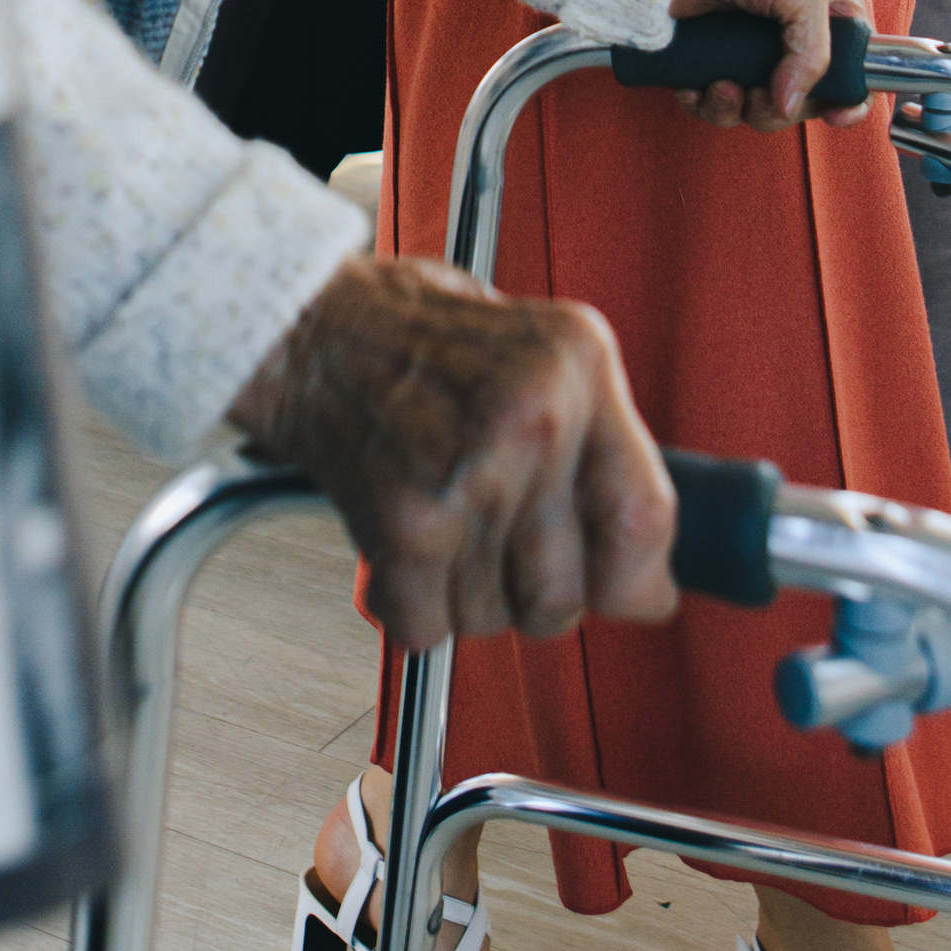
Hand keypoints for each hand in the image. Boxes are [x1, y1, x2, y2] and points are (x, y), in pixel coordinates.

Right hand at [228, 252, 676, 647]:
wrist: (303, 325)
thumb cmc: (410, 334)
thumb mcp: (538, 347)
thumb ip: (598, 446)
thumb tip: (645, 574)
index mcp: (577, 368)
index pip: (646, 517)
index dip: (640, 577)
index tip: (635, 593)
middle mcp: (533, 420)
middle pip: (569, 591)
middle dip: (534, 593)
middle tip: (499, 545)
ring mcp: (470, 476)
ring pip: (498, 617)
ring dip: (467, 595)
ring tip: (443, 522)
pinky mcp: (406, 526)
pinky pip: (431, 625)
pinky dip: (411, 604)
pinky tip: (403, 541)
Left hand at [668, 0, 867, 127]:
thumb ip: (814, 48)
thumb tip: (791, 104)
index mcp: (832, 12)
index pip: (858, 69)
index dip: (849, 98)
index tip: (830, 114)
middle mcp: (799, 35)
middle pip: (807, 101)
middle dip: (778, 108)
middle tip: (757, 94)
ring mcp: (758, 54)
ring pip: (763, 110)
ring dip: (738, 110)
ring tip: (721, 86)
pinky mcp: (720, 65)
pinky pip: (722, 108)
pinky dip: (708, 105)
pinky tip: (696, 87)